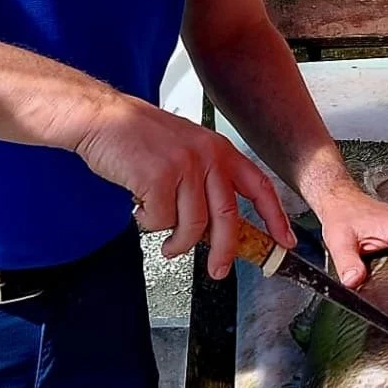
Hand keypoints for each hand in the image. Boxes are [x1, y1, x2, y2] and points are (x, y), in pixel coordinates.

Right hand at [74, 96, 295, 278]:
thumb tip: (217, 226)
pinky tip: (141, 208)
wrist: (103, 117)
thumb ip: (205, 180)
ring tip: (166, 242)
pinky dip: (149, 224)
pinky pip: (160, 222)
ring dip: (177, 243)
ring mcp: (184, 166)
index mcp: (219, 150)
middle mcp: (207, 156)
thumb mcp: (186, 148)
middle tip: (218, 270)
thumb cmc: (138, 136)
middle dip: (225, 252)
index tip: (284, 241)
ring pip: (192, 227)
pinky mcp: (159, 178)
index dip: (275, 217)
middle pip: (228, 219)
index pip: (260, 187)